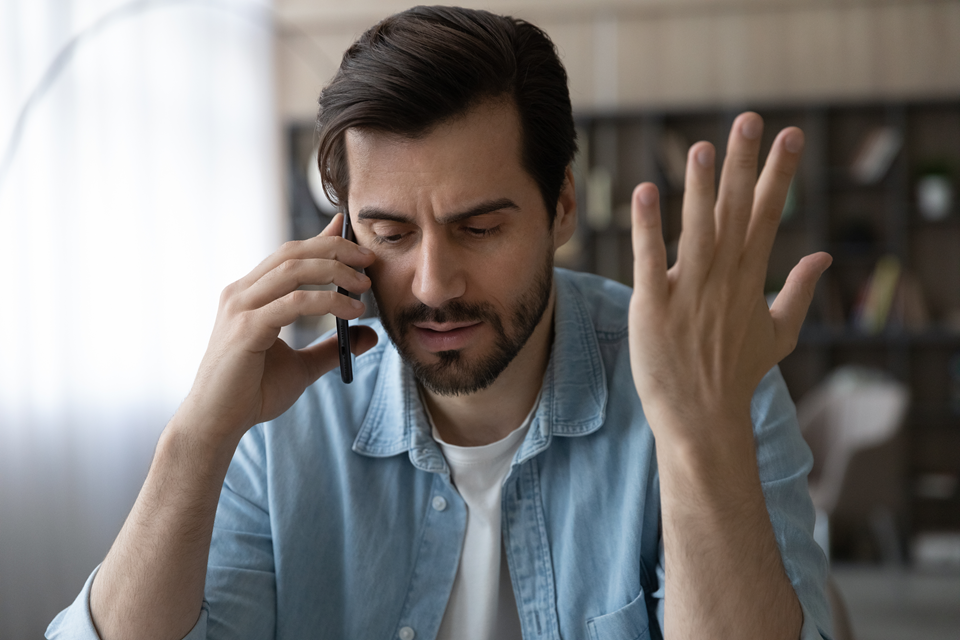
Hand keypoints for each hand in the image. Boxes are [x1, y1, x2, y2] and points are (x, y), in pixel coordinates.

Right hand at [177, 213, 377, 446]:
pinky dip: (328, 301)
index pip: (288, 255)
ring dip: (335, 270)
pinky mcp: (246, 328)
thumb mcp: (301, 366)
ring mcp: (240, 308)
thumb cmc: (251, 393)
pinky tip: (352, 311)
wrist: (217, 423)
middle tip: (369, 258)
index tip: (350, 232)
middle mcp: (241, 294)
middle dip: (335, 248)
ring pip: (293, 270)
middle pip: (292, 253)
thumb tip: (370, 335)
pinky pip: (294, 303)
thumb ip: (331, 348)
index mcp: (249, 295)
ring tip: (365, 284)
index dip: (321, 239)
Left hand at [628, 112, 830, 442]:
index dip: (778, 175)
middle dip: (744, 166)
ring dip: (699, 188)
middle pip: (736, 213)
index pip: (767, 216)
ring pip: (697, 230)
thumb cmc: (736, 377)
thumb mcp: (778, 334)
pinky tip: (645, 192)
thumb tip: (823, 255)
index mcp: (749, 280)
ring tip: (702, 147)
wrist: (702, 420)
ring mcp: (689, 293)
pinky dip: (648, 228)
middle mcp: (723, 280)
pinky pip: (650, 260)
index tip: (790, 136)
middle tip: (749, 120)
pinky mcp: (654, 308)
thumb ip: (799, 291)